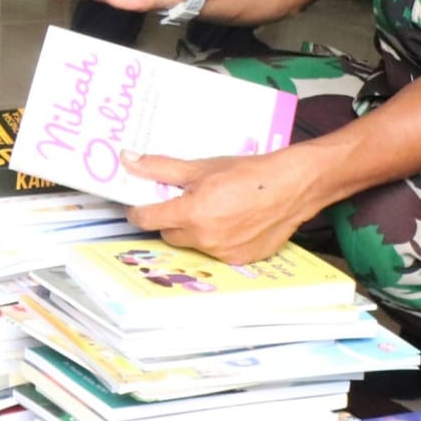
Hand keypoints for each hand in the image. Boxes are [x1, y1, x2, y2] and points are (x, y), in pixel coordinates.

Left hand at [122, 147, 329, 264]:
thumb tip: (129, 160)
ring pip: (193, 243)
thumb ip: (160, 167)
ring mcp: (223, 252)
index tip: (139, 205)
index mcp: (191, 214)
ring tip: (215, 207)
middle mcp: (204, 238)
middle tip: (186, 200)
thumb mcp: (200, 166)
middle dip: (172, 218)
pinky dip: (218, 239)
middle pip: (169, 232)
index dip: (138, 210)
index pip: (147, 219)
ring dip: (196, 229)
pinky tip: (232, 220)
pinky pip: (216, 251)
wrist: (290, 186)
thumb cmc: (248, 174)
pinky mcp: (239, 259)